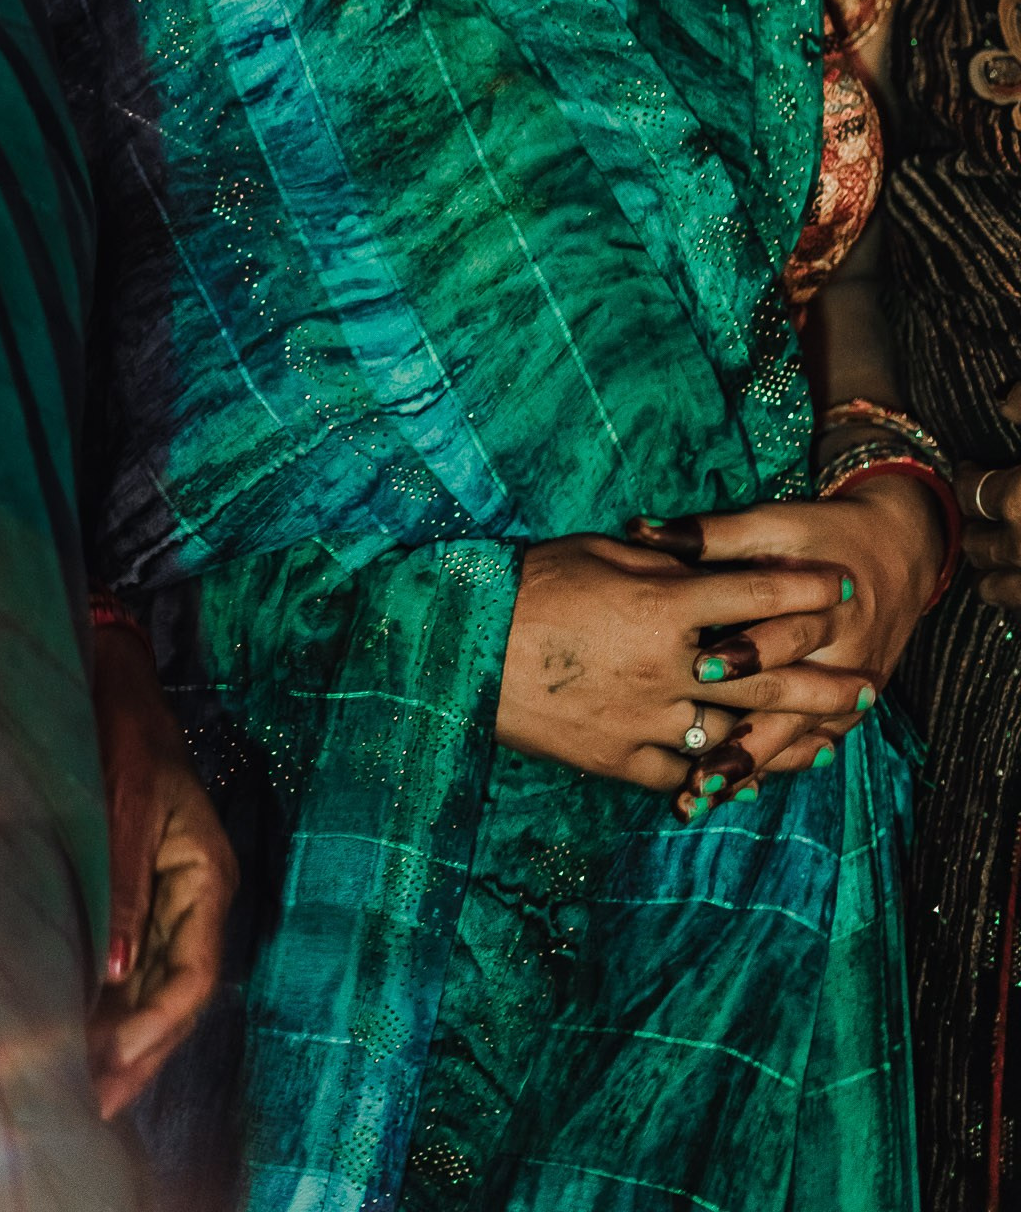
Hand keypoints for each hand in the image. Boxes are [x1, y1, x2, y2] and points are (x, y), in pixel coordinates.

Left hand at [87, 623, 236, 1121]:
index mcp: (209, 876)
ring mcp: (173, 898)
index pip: (195, 975)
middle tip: (95, 1100)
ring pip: (158, 986)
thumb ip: (124, 884)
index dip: (156, 1026)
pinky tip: (83, 1030)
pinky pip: (138, 962)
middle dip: (141, 1049)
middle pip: (178, 994)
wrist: (115, 684)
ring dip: (126, 1035)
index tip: (112, 1060)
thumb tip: (119, 971)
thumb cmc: (124, 732)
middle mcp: (198, 897)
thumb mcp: (125, 802)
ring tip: (86, 1086)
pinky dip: (114, 1001)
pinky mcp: (145, 893)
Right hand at [497, 533, 862, 794]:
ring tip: (829, 739)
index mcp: (661, 604)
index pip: (753, 594)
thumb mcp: (596, 553)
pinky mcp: (621, 760)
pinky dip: (720, 774)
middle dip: (824, 678)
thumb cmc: (526, 586)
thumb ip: (660, 563)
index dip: (803, 589)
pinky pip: (685, 772)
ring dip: (787, 736)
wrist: (464, 651)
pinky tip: (748, 777)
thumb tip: (703, 562)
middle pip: (766, 674)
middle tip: (868, 683)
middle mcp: (667, 665)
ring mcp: (647, 718)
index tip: (842, 587)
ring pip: (736, 732)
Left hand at [674, 474, 947, 812]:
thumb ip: (711, 535)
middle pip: (791, 704)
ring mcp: (847, 693)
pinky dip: (768, 769)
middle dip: (744, 739)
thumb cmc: (821, 535)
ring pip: (795, 738)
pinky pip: (806, 748)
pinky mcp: (844, 713)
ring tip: (700, 795)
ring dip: (750, 767)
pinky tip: (729, 795)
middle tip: (695, 770)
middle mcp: (842, 657)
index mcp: (827, 606)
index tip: (698, 670)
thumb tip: (640, 530)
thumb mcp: (773, 524)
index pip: (784, 635)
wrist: (897, 554)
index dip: (745, 651)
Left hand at [957, 380, 1020, 605]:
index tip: (971, 470)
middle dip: (974, 529)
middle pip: (976, 544)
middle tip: (979, 516)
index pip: (971, 490)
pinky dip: (1015, 595)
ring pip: (995, 588)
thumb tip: (1001, 398)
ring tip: (991, 558)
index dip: (969, 478)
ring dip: (990, 570)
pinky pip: (1020, 608)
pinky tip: (1016, 582)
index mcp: (1019, 499)